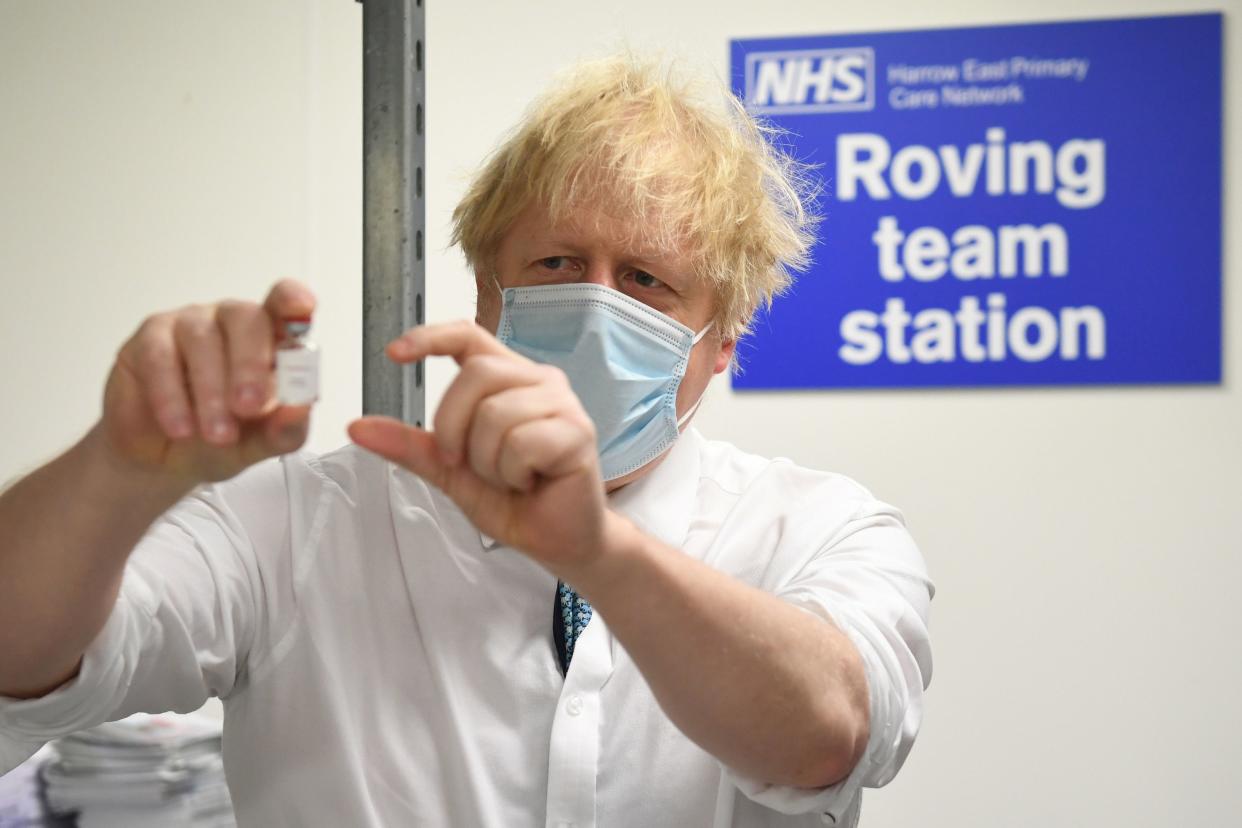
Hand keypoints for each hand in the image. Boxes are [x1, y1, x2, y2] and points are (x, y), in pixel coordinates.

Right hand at [97, 279, 316, 484]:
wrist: (163, 462)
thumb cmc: (220, 440)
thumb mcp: (258, 445)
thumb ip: (285, 430)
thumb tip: (300, 410)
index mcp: (269, 340)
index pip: (284, 307)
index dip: (293, 300)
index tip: (303, 306)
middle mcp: (231, 324)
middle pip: (246, 318)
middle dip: (250, 363)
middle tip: (249, 407)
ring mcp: (189, 326)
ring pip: (202, 339)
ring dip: (211, 391)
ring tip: (217, 435)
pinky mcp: (149, 341)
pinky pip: (160, 357)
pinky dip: (172, 397)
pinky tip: (181, 427)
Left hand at [347, 320, 606, 573]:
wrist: (557, 540)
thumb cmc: (515, 501)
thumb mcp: (450, 471)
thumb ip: (410, 445)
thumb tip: (359, 427)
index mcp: (509, 380)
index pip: (469, 336)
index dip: (431, 337)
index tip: (395, 352)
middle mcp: (538, 382)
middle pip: (476, 374)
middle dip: (452, 425)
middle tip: (462, 462)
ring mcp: (562, 405)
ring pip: (496, 412)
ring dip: (487, 460)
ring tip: (508, 477)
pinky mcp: (577, 432)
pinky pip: (522, 442)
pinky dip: (512, 473)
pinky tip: (529, 482)